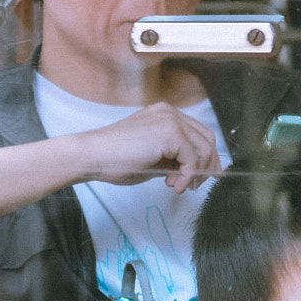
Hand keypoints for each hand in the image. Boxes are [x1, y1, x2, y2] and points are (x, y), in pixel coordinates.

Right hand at [70, 102, 221, 192]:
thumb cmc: (115, 159)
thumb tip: (194, 171)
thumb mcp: (152, 158)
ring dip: (196, 173)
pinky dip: (187, 175)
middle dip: (207, 165)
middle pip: (206, 139)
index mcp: (166, 115)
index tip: (201, 177)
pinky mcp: (170, 132)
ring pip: (203, 148)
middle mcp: (171, 113)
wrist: (93, 156)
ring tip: (178, 187)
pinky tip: (174, 185)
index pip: (199, 134)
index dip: (205, 157)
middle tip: (196, 185)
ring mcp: (171, 120)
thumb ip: (173, 159)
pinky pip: (192, 157)